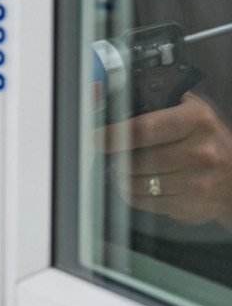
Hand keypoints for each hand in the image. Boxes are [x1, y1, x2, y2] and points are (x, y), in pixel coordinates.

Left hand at [100, 92, 231, 229]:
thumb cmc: (207, 139)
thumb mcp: (192, 111)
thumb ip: (159, 103)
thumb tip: (112, 99)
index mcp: (197, 121)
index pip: (144, 129)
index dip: (114, 135)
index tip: (97, 138)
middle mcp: (201, 152)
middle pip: (136, 161)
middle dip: (116, 159)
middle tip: (111, 155)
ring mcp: (197, 182)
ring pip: (138, 184)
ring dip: (122, 178)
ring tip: (122, 170)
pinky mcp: (191, 206)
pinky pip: (146, 203)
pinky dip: (133, 195)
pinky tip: (136, 186)